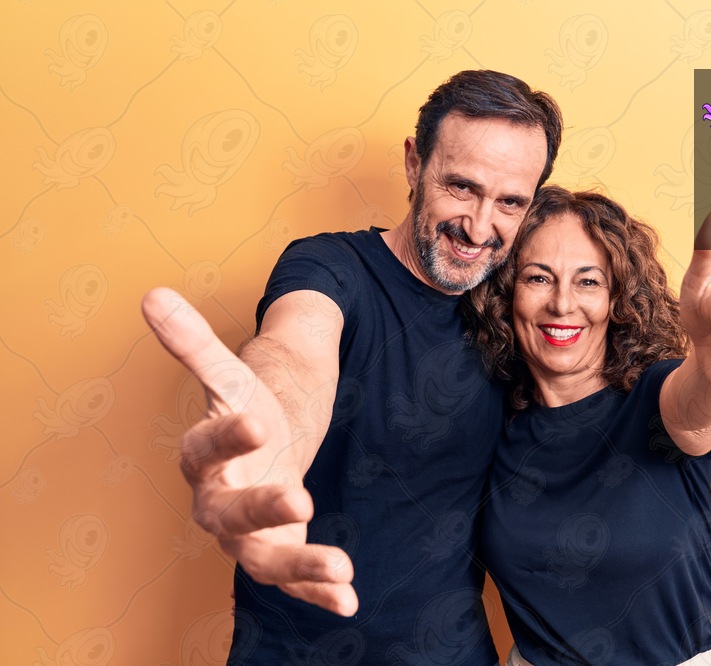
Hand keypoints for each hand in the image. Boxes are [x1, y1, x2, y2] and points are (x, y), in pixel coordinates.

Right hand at [142, 288, 357, 614]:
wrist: (267, 443)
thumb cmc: (247, 408)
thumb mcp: (231, 376)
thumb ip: (195, 344)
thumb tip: (152, 295)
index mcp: (201, 455)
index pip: (203, 448)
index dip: (225, 437)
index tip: (258, 422)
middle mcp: (217, 500)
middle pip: (228, 513)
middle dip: (261, 508)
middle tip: (300, 496)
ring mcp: (246, 534)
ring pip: (262, 558)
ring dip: (299, 564)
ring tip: (341, 568)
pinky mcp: (276, 553)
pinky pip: (292, 579)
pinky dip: (318, 592)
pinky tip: (351, 601)